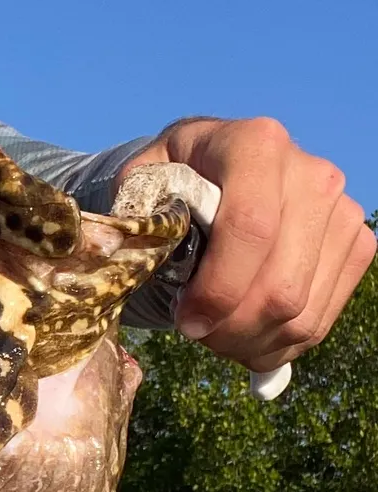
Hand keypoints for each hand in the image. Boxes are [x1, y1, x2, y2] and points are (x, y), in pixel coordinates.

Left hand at [122, 117, 373, 373]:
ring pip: (301, 314)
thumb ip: (138, 216)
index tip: (187, 321)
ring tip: (213, 334)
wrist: (218, 170)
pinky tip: (241, 336)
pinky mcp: (356, 246)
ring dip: (248, 343)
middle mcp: (312, 174)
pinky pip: (319, 322)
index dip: (218, 289)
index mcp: (255, 145)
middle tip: (193, 332)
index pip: (251, 227)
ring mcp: (341, 212)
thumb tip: (135, 254)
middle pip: (281, 286)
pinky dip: (274, 346)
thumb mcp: (142, 185)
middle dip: (229, 329)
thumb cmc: (173, 184)